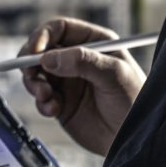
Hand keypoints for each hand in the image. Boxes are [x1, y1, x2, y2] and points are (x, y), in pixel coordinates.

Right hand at [20, 17, 145, 155]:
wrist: (134, 138)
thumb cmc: (134, 102)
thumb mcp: (114, 76)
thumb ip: (84, 62)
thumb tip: (48, 58)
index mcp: (94, 43)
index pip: (59, 29)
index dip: (42, 36)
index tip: (34, 52)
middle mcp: (78, 59)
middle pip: (41, 50)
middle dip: (31, 62)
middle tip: (31, 76)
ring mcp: (67, 80)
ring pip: (36, 73)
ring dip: (34, 84)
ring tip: (46, 98)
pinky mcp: (61, 102)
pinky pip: (40, 97)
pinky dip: (41, 102)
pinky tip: (53, 110)